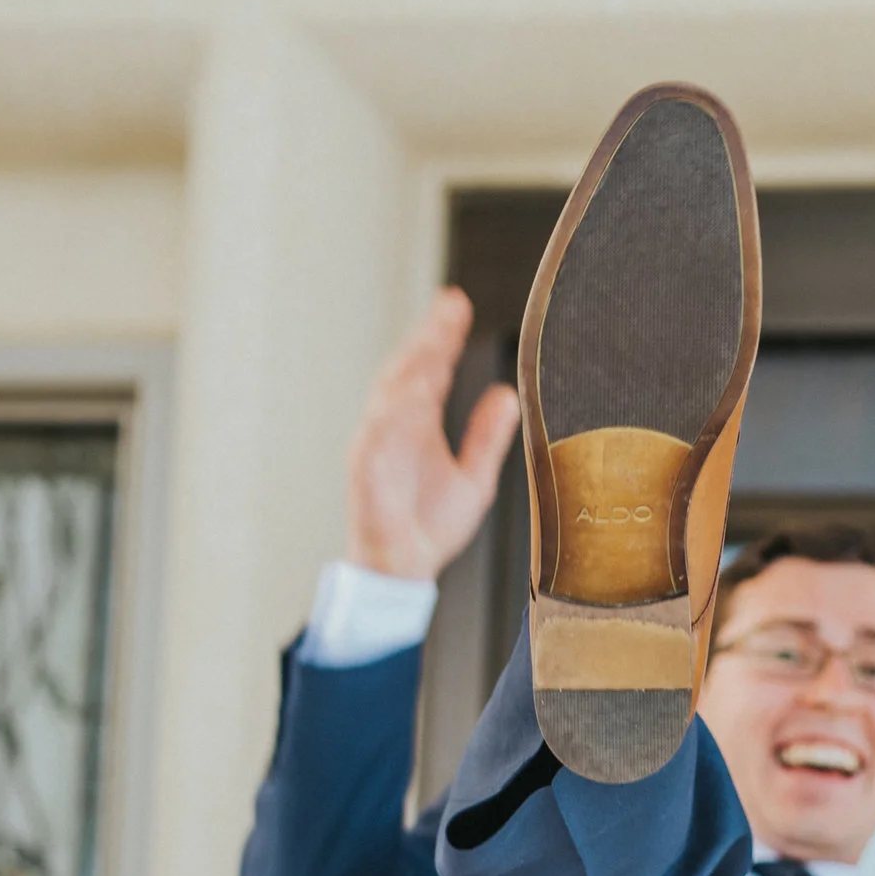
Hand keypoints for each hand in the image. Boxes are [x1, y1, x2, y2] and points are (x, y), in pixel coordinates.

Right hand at [344, 290, 521, 579]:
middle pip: (409, 369)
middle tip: (450, 306)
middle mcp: (394, 426)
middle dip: (428, 337)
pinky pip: (377, 436)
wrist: (405, 571)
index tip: (458, 304)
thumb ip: (486, 437)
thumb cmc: (430, 526)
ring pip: (391, 395)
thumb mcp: (474, 479)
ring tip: (436, 340)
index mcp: (417, 422)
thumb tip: (508, 395)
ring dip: (412, 366)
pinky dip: (393, 413)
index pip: (431, 368)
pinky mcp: (366, 472)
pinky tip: (413, 393)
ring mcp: (376, 446)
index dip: (443, 336)